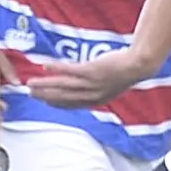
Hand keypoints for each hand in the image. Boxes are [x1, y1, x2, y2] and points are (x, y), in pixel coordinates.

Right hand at [27, 46, 156, 107]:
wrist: (139, 65)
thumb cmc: (127, 71)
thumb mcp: (113, 85)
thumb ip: (99, 89)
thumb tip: (90, 87)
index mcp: (97, 100)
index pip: (72, 104)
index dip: (57, 104)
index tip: (45, 102)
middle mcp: (92, 95)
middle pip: (63, 97)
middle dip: (46, 96)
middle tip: (30, 94)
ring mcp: (91, 83)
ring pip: (63, 86)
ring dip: (45, 85)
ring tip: (31, 84)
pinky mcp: (91, 71)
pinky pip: (69, 70)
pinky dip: (56, 69)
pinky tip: (45, 65)